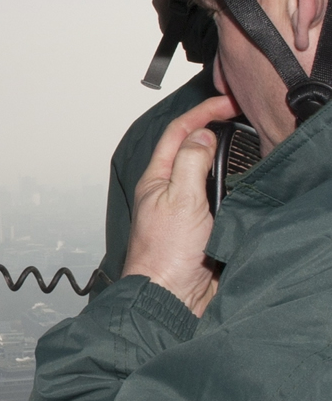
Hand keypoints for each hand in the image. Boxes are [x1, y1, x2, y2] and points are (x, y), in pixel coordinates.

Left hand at [122, 93, 237, 315]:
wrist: (170, 298)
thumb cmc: (165, 255)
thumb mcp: (180, 199)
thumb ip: (190, 162)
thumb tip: (201, 134)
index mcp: (156, 179)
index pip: (177, 133)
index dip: (202, 112)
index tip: (228, 102)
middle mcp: (168, 191)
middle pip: (192, 149)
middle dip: (214, 129)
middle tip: (241, 117)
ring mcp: (185, 208)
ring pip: (207, 172)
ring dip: (223, 157)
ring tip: (244, 144)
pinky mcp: (201, 226)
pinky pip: (219, 197)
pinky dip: (231, 184)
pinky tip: (243, 181)